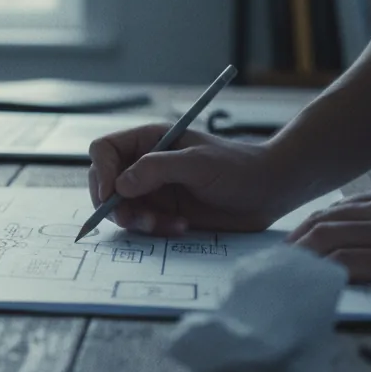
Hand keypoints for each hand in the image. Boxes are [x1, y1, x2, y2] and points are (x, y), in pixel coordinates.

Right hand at [89, 125, 299, 234]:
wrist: (269, 191)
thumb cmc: (239, 167)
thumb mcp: (199, 163)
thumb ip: (157, 169)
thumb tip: (120, 185)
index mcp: (149, 141)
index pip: (104, 150)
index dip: (101, 171)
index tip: (110, 194)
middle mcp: (145, 164)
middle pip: (104, 183)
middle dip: (115, 204)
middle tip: (135, 219)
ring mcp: (153, 190)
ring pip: (121, 209)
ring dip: (138, 221)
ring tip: (166, 224)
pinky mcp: (163, 212)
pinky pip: (141, 225)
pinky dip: (154, 230)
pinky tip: (180, 227)